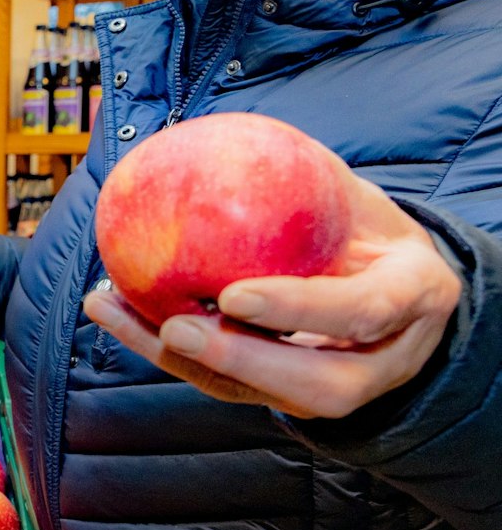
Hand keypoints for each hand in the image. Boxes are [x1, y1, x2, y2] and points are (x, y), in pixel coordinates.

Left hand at [85, 166, 461, 418]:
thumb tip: (226, 134)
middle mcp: (385, 357)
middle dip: (240, 360)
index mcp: (415, 296)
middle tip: (173, 327)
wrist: (405, 288)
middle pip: (320, 386)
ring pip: (264, 396)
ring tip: (115, 313)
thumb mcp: (361, 195)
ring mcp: (343, 386)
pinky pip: (229, 382)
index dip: (300, 308)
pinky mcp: (291, 395)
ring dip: (181, 359)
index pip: (362, 310)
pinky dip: (167, 350)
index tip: (234, 294)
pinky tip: (115, 311)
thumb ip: (312, 175)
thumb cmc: (372, 228)